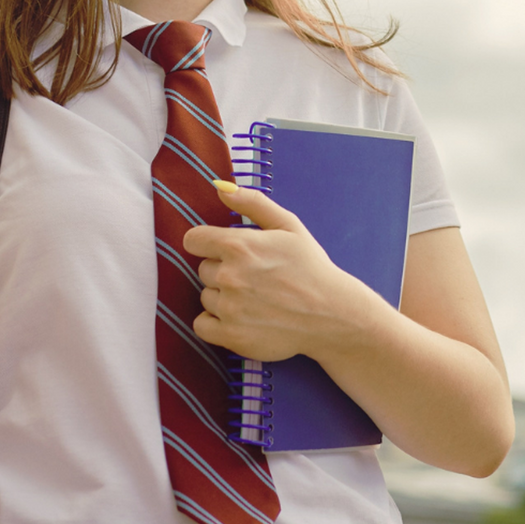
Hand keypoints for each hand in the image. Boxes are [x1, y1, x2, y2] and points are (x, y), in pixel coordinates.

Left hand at [182, 181, 382, 361]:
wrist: (331, 314)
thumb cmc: (311, 267)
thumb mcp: (288, 226)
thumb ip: (252, 203)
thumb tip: (221, 187)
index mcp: (239, 245)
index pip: (193, 240)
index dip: (207, 243)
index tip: (223, 250)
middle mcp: (229, 276)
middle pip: (203, 269)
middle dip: (223, 271)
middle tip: (254, 277)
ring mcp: (229, 308)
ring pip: (206, 297)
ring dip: (222, 297)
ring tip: (254, 299)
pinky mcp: (230, 336)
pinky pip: (201, 325)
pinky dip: (215, 323)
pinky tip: (239, 318)